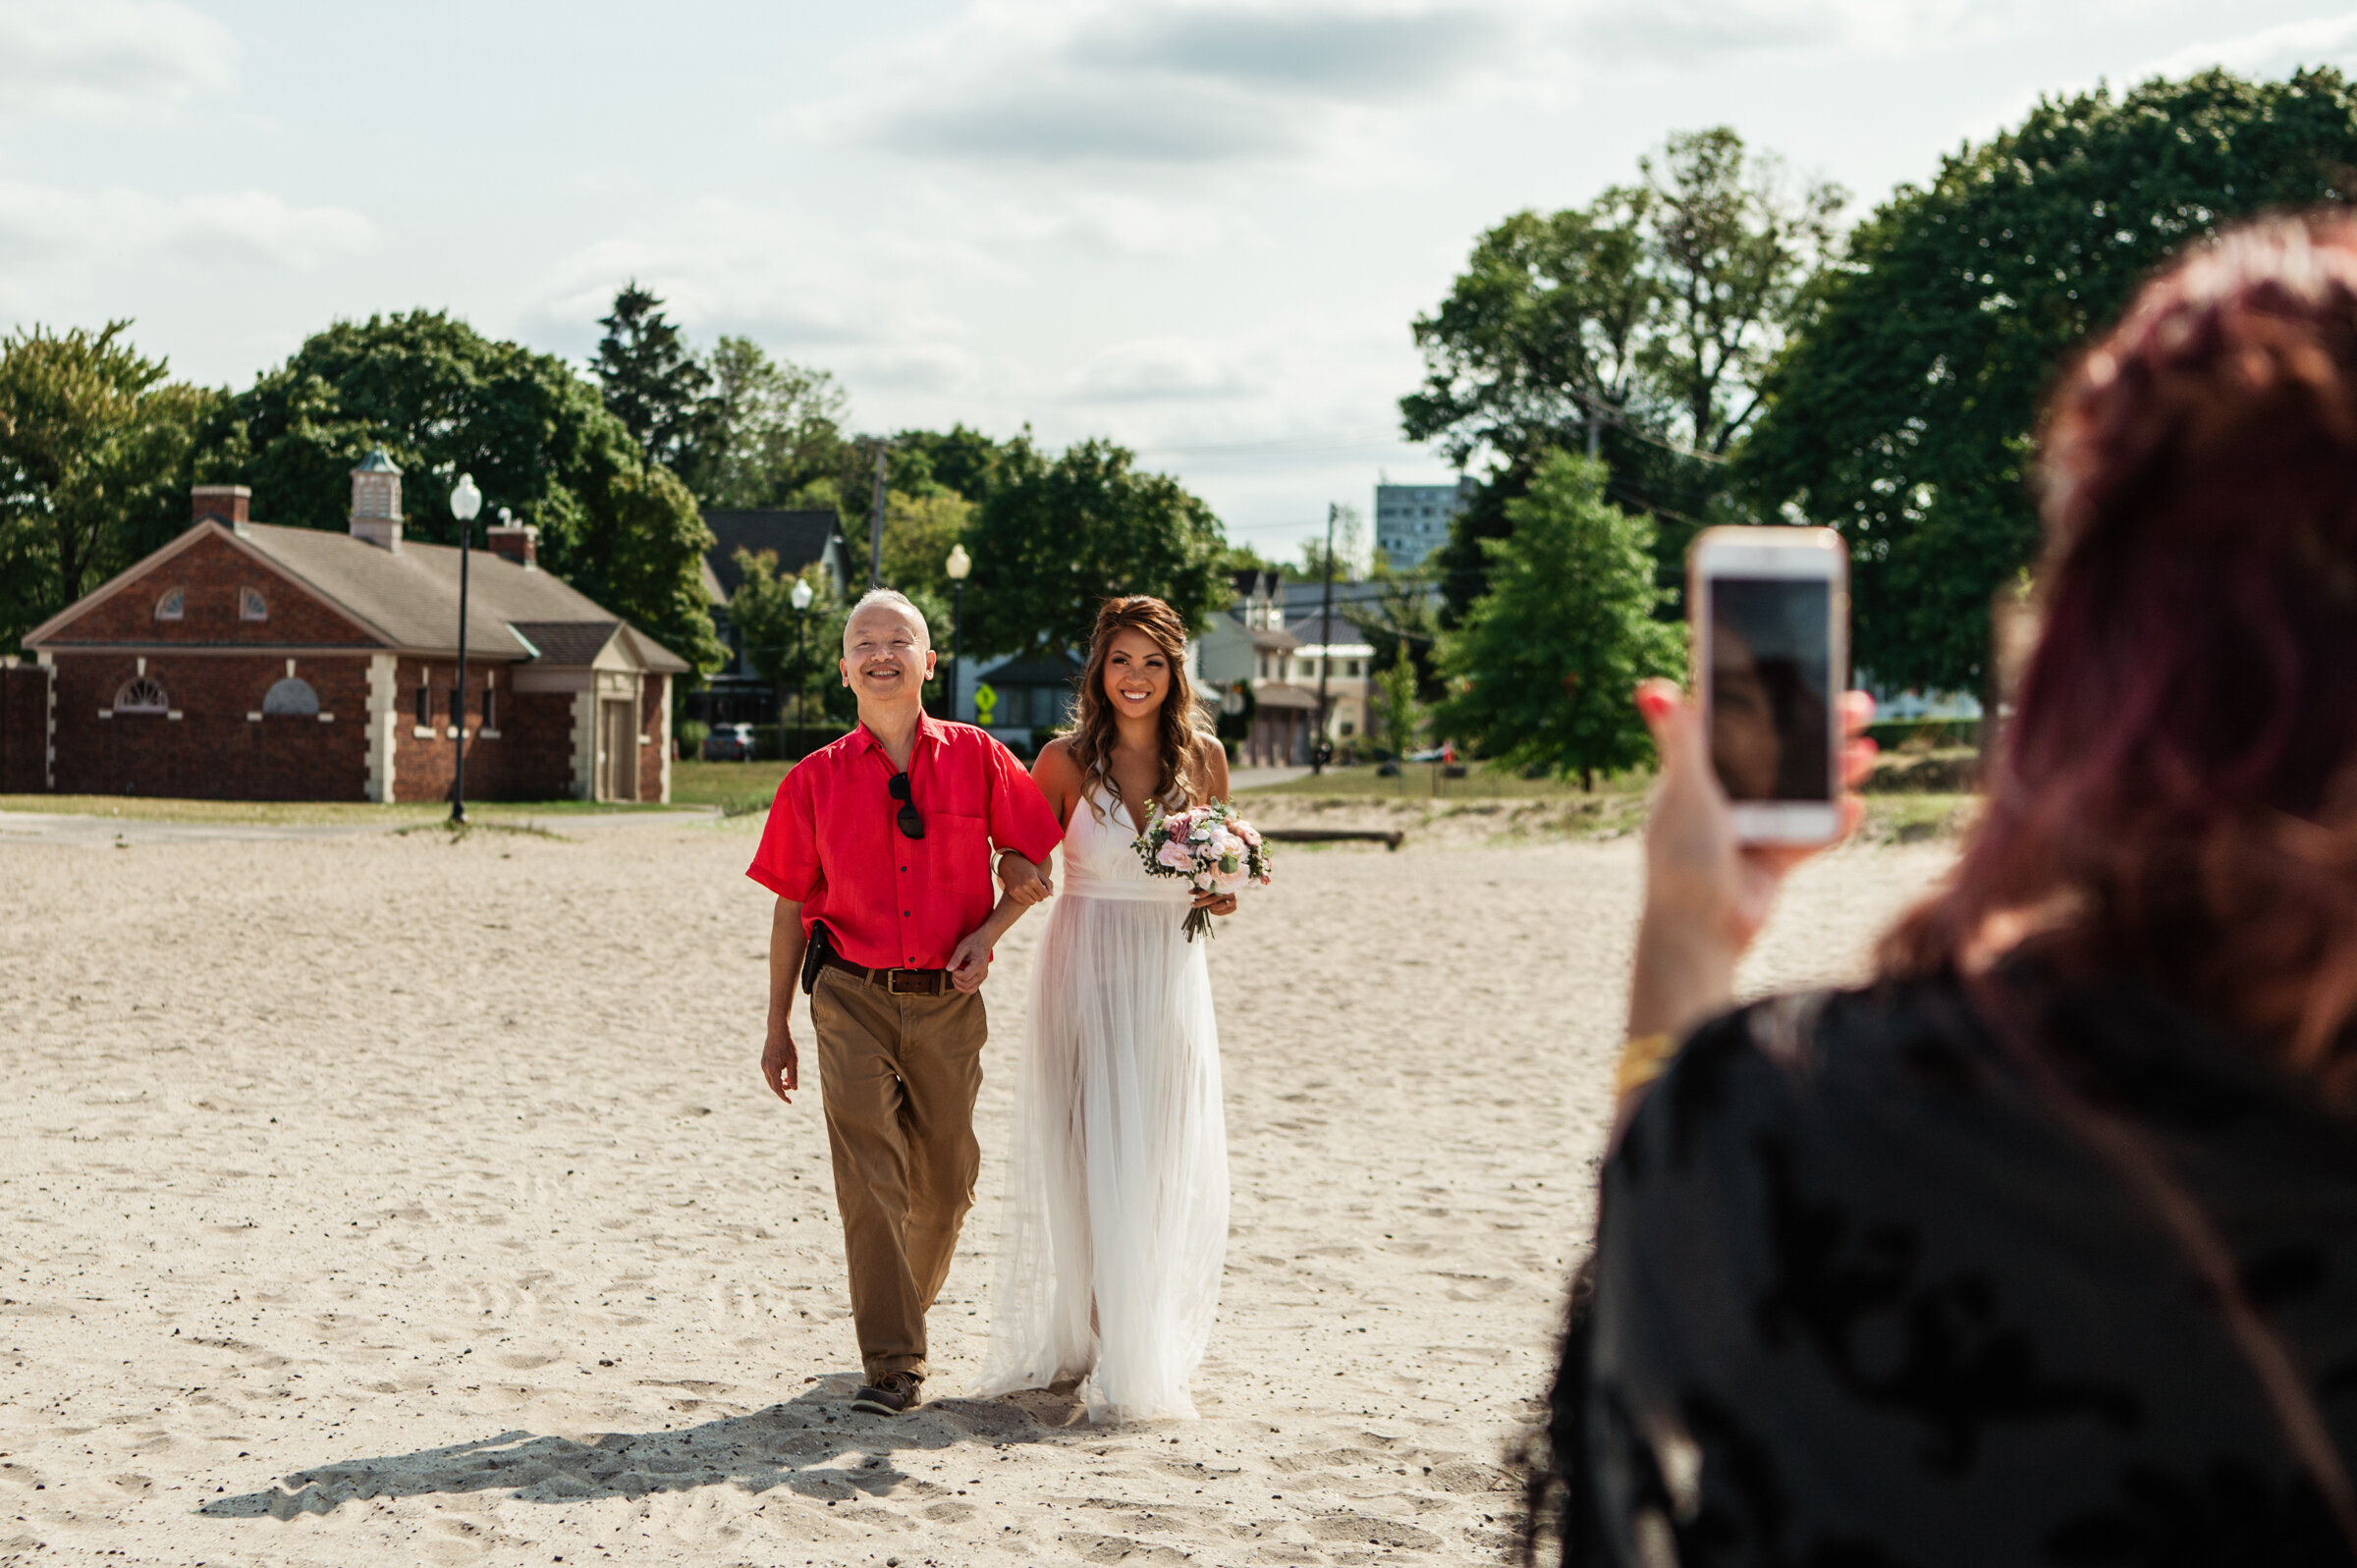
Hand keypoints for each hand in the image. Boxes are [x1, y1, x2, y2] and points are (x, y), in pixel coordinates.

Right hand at [760, 1020, 798, 1104]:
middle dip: (782, 1090)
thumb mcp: (793, 1061)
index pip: (778, 1088)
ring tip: (789, 1080)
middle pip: (773, 1086)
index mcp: (773, 1069)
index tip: (790, 1102)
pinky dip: (776, 1077)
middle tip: (792, 1089)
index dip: (784, 1097)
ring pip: (770, 1080)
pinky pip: (769, 1073)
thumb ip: (793, 1076)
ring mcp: (763, 1064)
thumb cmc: (787, 1045)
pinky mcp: (763, 1061)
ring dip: (779, 1083)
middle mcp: (765, 1068)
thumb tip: (794, 1088)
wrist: (777, 1030)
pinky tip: (784, 1073)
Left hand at [946, 928, 993, 992]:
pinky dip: (963, 988)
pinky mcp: (981, 979)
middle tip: (953, 969)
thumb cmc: (973, 942)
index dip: (955, 973)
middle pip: (966, 985)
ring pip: (969, 990)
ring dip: (958, 985)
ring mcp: (983, 977)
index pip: (964, 977)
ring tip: (955, 974)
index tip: (953, 965)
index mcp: (979, 965)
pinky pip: (971, 990)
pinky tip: (959, 979)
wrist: (984, 941)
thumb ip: (956, 958)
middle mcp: (983, 973)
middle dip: (955, 979)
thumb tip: (948, 969)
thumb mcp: (963, 947)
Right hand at [998, 851, 1052, 905]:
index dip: (1046, 892)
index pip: (1045, 894)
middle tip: (1037, 889)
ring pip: (1032, 902)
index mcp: (1033, 880)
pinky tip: (1024, 891)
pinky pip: (1023, 902)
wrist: (1008, 863)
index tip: (1043, 888)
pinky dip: (1026, 898)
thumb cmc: (1026, 866)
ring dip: (1034, 898)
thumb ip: (1048, 883)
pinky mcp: (1012, 893)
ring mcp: (1017, 890)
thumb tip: (1052, 895)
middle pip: (1039, 899)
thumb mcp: (1038, 872)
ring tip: (1032, 891)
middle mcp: (1025, 886)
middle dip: (1040, 895)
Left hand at [1189, 888, 1238, 916]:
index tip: (1196, 897)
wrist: (1229, 889)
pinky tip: (1212, 909)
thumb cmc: (1216, 886)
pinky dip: (1215, 912)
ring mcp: (1232, 899)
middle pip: (1213, 899)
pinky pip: (1222, 912)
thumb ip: (1199, 889)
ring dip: (1210, 907)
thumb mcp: (1208, 886)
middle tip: (1193, 905)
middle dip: (1202, 903)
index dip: (1203, 893)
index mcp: (1223, 883)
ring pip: (1218, 907)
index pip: (1212, 889)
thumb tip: (1189, 892)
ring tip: (1207, 906)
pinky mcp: (1234, 907)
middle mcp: (1229, 891)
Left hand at [1625, 678, 1876, 1039]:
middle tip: (1858, 705)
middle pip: (1783, 752)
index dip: (1773, 700)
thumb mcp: (1684, 790)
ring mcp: (1756, 827)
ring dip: (1837, 769)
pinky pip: (1815, 833)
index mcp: (1701, 773)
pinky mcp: (1776, 858)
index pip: (1740, 725)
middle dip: (1822, 730)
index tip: (1807, 674)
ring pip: (1805, 788)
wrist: (1701, 930)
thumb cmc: (1682, 859)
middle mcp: (1729, 796)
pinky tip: (1855, 805)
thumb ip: (1679, 739)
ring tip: (1866, 752)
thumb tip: (1652, 687)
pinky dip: (1836, 822)